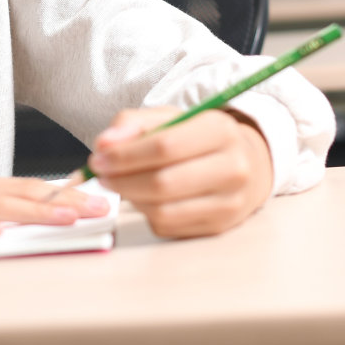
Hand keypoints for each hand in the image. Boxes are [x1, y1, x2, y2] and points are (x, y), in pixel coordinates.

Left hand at [87, 106, 273, 238]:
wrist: (245, 164)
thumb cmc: (197, 138)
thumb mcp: (170, 118)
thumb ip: (132, 124)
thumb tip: (104, 144)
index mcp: (220, 130)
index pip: (164, 146)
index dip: (124, 155)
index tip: (98, 157)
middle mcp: (233, 168)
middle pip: (163, 183)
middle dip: (122, 180)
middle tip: (102, 175)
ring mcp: (229, 202)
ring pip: (163, 210)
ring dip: (131, 199)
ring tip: (123, 184)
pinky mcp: (219, 227)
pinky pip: (168, 227)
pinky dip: (146, 214)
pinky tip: (145, 198)